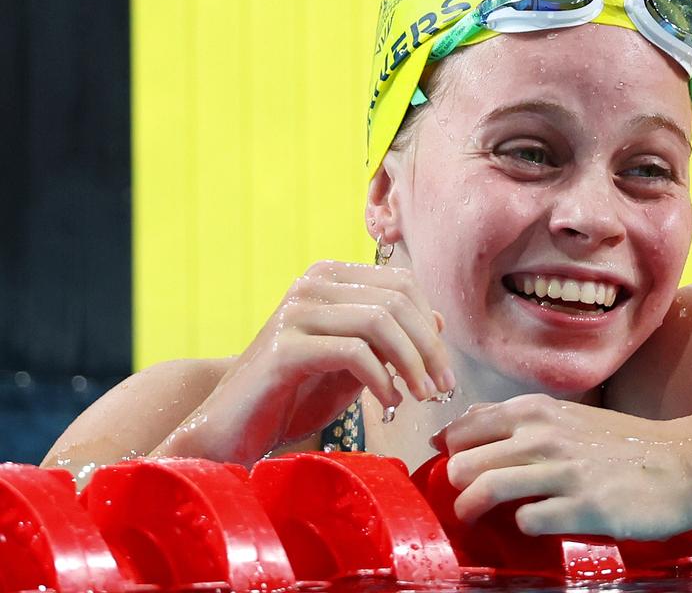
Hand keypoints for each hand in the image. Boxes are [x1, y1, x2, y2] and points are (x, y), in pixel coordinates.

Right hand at [157, 260, 452, 463]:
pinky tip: (389, 404)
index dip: (431, 326)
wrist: (231, 429)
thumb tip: (439, 320)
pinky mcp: (285, 348)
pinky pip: (354, 353)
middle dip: (429, 347)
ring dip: (412, 363)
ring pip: (380, 321)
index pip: (403, 284)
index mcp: (330, 278)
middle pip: (397, 300)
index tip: (443, 369)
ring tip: (423, 397)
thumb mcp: (353, 364)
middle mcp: (312, 285)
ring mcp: (296, 312)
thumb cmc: (295, 396)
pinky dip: (383, 380)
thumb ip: (389, 339)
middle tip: (443, 388)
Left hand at [434, 394, 691, 540]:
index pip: (463, 429)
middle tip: (464, 499)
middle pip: (464, 462)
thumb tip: (462, 427)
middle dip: (456, 486)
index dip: (450, 453)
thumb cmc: (623, 443)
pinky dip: (521, 526)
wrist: (682, 465)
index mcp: (537, 411)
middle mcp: (543, 436)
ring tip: (474, 519)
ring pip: (485, 489)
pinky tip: (533, 524)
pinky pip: (526, 520)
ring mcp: (562, 471)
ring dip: (472, 510)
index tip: (454, 469)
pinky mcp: (581, 507)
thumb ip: (518, 421)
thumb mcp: (567, 416)